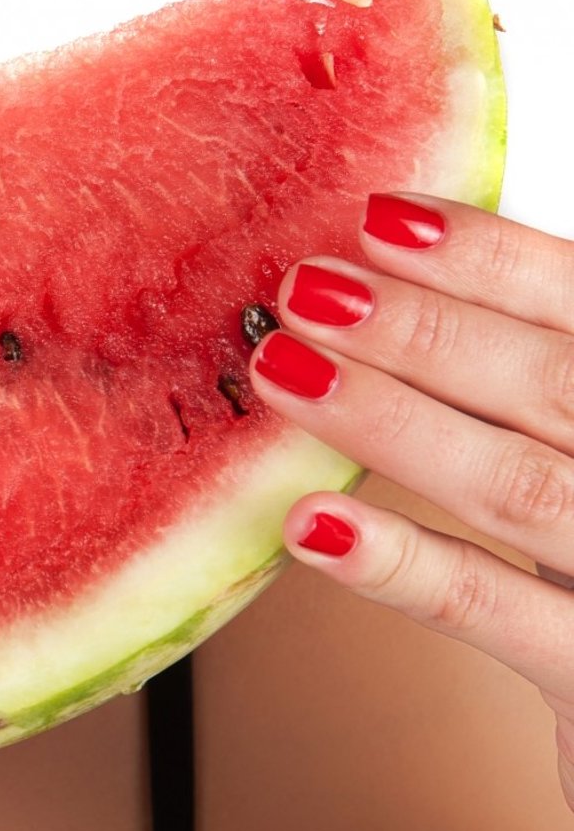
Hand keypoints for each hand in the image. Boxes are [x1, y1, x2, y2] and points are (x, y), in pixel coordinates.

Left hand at [245, 191, 573, 812]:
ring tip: (284, 370)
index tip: (377, 216)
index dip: (490, 259)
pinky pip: (494, 613)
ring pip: (517, 484)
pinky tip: (308, 523)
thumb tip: (381, 273)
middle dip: (422, 330)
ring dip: (391, 423)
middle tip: (304, 286)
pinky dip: (401, 562)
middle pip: (553, 385)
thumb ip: (524, 379)